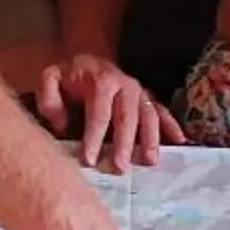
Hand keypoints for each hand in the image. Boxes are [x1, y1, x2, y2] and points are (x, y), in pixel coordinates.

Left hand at [33, 53, 182, 172]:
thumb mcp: (51, 78)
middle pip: (127, 117)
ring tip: (149, 161)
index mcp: (102, 81)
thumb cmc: (69, 77)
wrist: (89, 62)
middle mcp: (125, 85)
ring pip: (149, 116)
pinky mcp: (148, 98)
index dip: (94, 137)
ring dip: (150, 139)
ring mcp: (140, 92)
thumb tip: (60, 123)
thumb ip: (49, 97)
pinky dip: (172, 126)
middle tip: (121, 167)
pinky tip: (180, 141)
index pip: (99, 113)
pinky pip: (162, 112)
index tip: (90, 159)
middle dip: (125, 143)